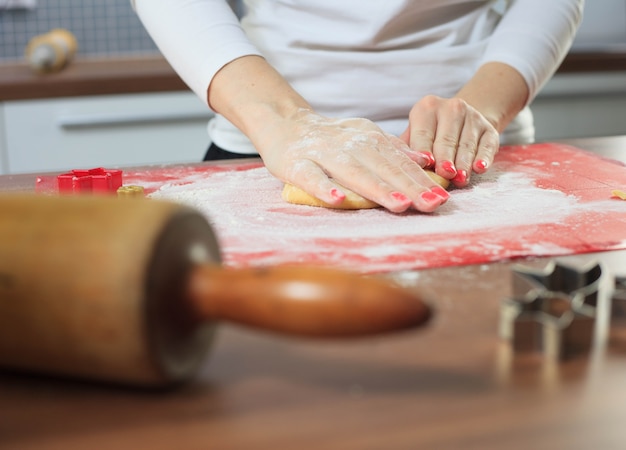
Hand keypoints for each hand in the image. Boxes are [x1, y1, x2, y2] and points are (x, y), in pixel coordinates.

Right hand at [256, 109, 449, 212]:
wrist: (283, 123)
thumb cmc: (328, 138)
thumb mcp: (364, 137)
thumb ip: (393, 149)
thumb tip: (427, 162)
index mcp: (367, 139)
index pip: (398, 162)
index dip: (420, 180)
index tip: (442, 197)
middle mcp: (348, 144)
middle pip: (382, 167)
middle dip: (408, 186)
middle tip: (432, 204)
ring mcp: (321, 153)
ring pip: (352, 172)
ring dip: (376, 188)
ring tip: (399, 204)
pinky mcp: (294, 164)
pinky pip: (310, 176)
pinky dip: (323, 187)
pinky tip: (337, 200)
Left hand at [399, 95, 499, 186]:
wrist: (461, 122)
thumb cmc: (430, 134)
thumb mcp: (414, 135)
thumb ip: (408, 149)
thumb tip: (402, 168)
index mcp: (427, 108)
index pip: (424, 133)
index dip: (424, 149)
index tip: (427, 163)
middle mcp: (451, 108)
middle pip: (447, 140)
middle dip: (445, 159)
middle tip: (445, 175)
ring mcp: (473, 117)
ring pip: (467, 145)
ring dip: (463, 164)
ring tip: (460, 179)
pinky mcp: (489, 129)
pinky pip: (487, 145)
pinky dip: (484, 158)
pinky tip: (480, 168)